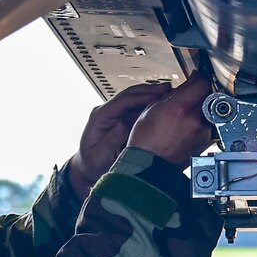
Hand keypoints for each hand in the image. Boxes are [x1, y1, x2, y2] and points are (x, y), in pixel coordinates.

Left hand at [71, 82, 172, 196]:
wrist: (88, 168)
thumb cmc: (92, 164)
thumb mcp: (100, 154)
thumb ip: (113, 138)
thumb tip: (128, 122)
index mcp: (99, 117)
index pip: (123, 101)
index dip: (141, 97)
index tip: (157, 96)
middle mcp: (106, 111)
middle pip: (129, 94)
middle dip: (149, 90)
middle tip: (168, 88)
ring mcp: (113, 114)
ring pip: (134, 98)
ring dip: (150, 94)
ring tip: (168, 92)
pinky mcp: (120, 118)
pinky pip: (135, 107)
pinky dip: (148, 103)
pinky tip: (161, 102)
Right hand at [127, 74, 216, 165]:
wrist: (150, 165)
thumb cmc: (146, 141)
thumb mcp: (152, 109)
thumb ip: (172, 95)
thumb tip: (185, 86)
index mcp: (180, 109)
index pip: (201, 83)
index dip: (198, 77)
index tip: (195, 77)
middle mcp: (194, 120)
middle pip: (208, 95)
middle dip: (199, 92)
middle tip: (190, 94)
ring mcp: (202, 132)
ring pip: (208, 109)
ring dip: (200, 106)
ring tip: (185, 113)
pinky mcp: (205, 141)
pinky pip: (207, 123)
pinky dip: (199, 121)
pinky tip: (186, 125)